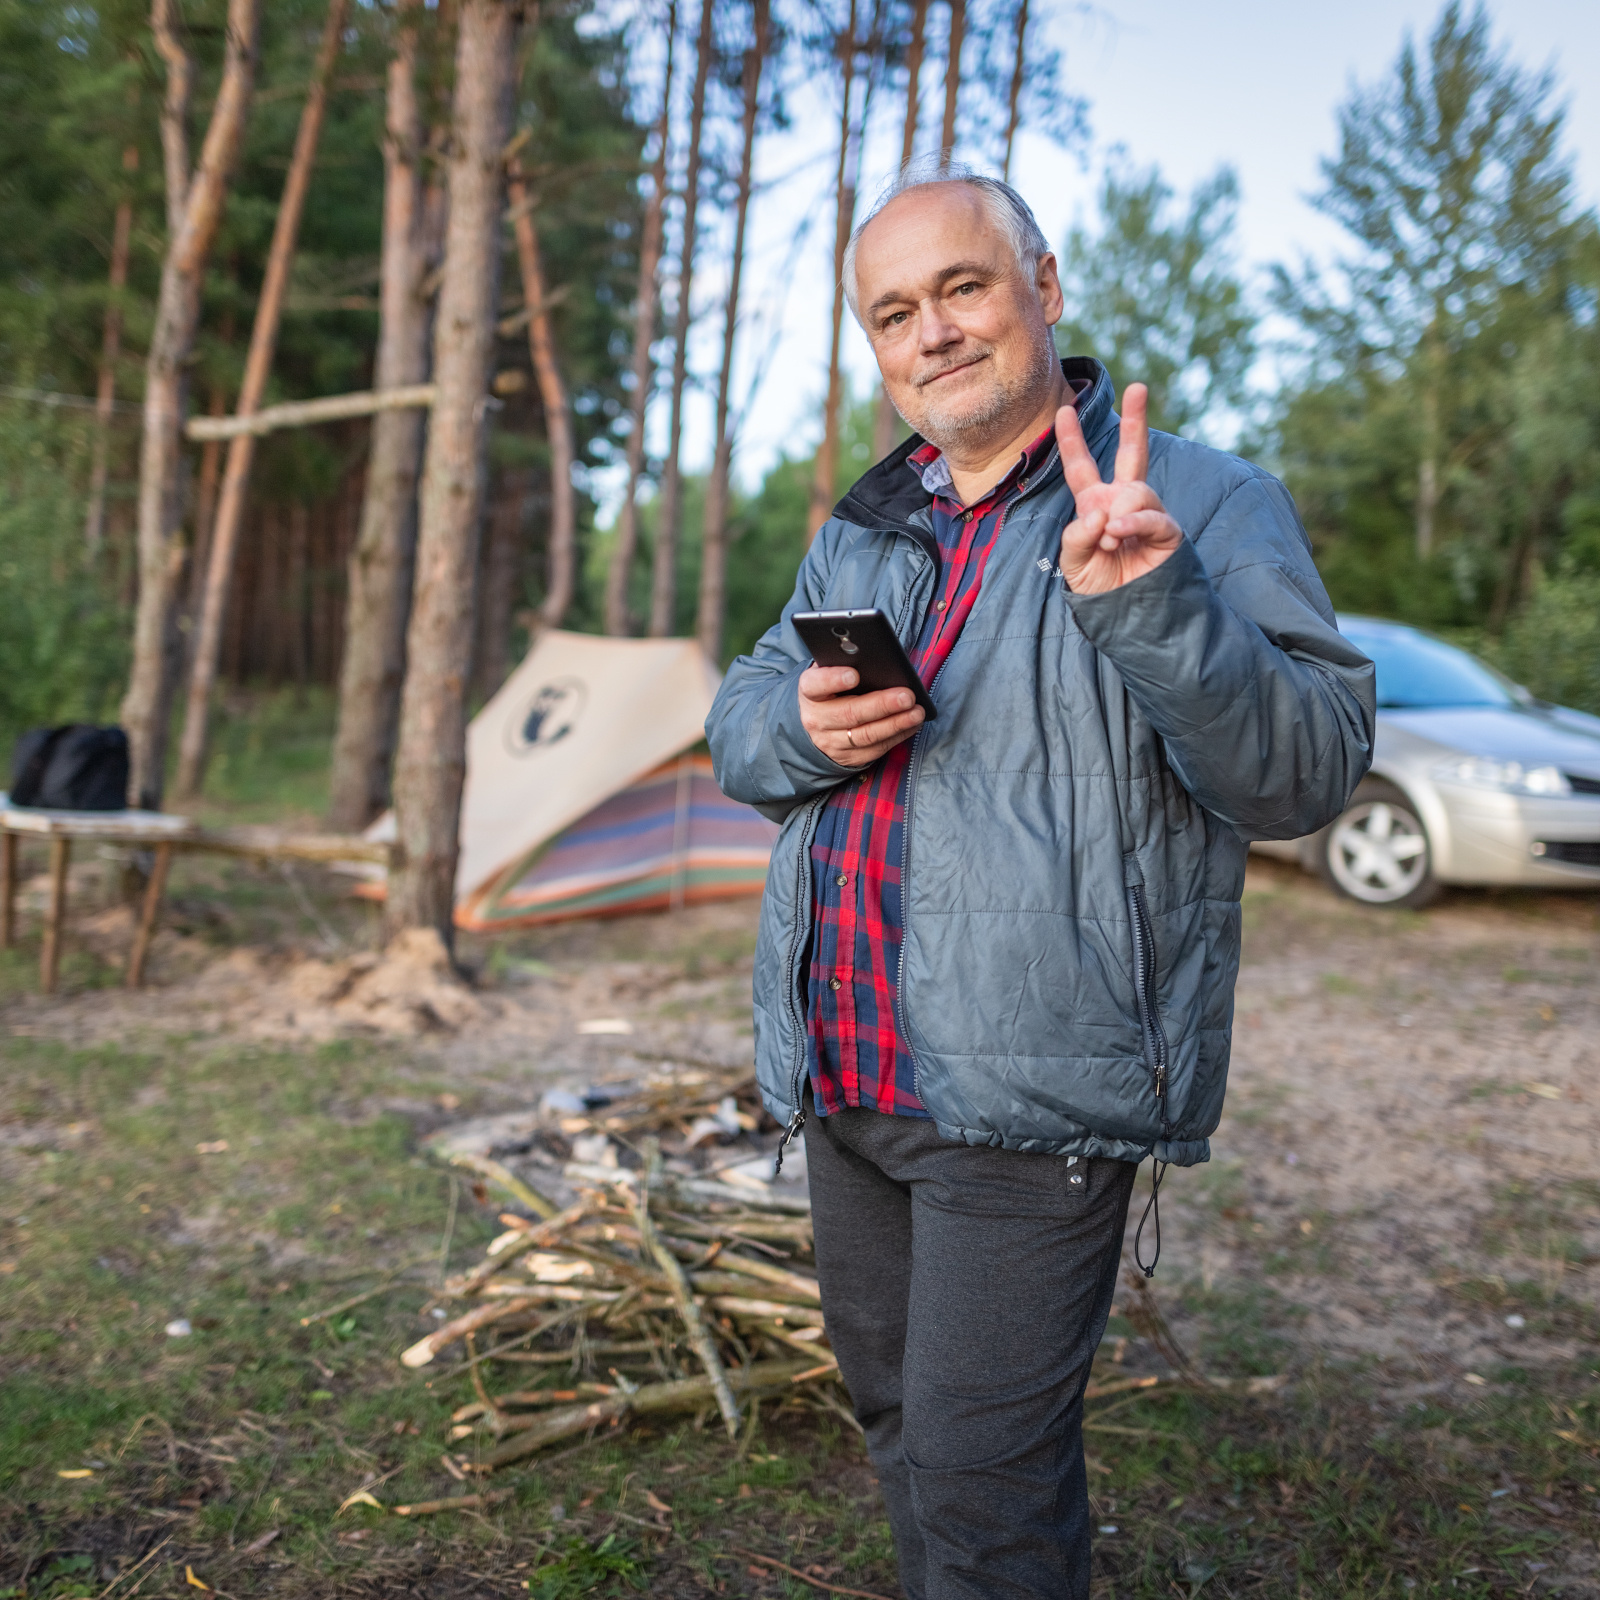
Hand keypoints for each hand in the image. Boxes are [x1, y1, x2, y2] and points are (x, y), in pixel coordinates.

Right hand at [798, 664, 924, 768]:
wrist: (818, 724)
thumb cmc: (832, 690)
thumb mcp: (829, 674)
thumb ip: (844, 664)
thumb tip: (875, 656)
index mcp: (809, 692)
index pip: (816, 685)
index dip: (834, 680)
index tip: (854, 675)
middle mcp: (816, 719)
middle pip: (849, 713)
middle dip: (881, 705)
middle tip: (906, 696)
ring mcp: (831, 742)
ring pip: (866, 735)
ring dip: (896, 724)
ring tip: (917, 712)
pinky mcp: (848, 757)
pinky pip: (875, 749)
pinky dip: (898, 736)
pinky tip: (912, 724)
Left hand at [1056, 382, 1182, 594]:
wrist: (1126, 615)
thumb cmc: (1099, 587)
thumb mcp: (1073, 562)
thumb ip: (1078, 536)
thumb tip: (1101, 513)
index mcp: (1095, 505)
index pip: (1082, 467)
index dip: (1072, 441)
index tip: (1064, 410)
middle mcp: (1123, 502)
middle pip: (1132, 453)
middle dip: (1136, 420)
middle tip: (1139, 387)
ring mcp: (1147, 514)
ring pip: (1136, 491)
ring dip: (1118, 513)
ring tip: (1109, 540)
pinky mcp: (1167, 532)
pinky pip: (1151, 517)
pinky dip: (1132, 524)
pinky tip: (1118, 533)